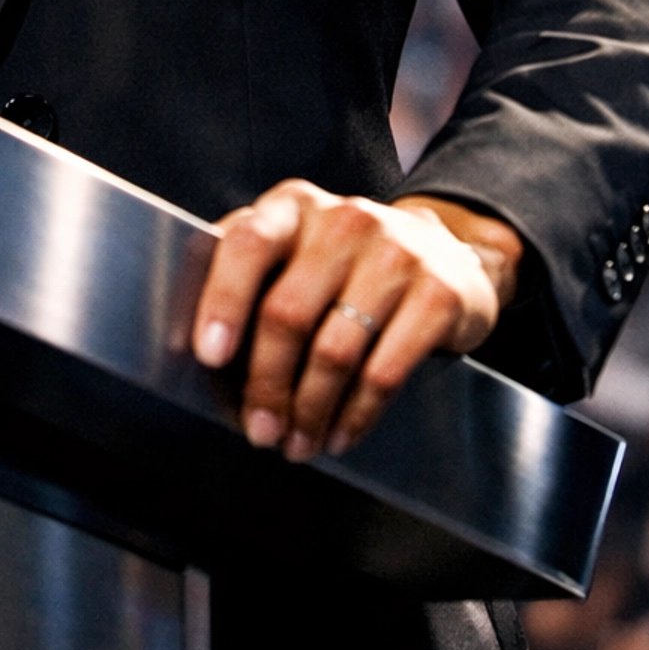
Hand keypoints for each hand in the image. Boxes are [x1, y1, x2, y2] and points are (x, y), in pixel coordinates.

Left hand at [189, 180, 520, 460]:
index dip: (223, 301)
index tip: (209, 355)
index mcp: (293, 206)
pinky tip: (340, 434)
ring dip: (309, 410)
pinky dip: (356, 414)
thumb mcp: (296, 250)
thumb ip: (250, 280)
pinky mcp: (438, 292)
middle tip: (259, 432)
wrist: (444, 254)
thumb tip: (204, 357)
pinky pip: (385, 370)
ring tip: (297, 443)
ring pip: (335, 350)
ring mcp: (396, 252)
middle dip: (266, 384)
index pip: (247, 245)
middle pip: (287, 312)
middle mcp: (344, 220)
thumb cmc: (345, 263)